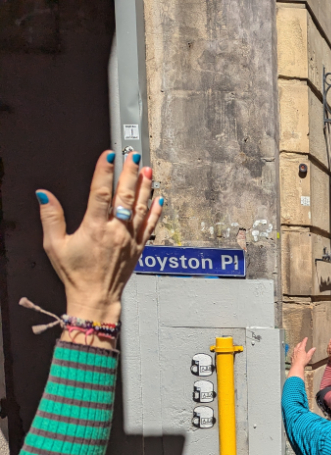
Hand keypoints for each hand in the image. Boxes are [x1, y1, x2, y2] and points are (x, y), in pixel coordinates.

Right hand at [37, 150, 163, 342]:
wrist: (96, 296)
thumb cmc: (75, 273)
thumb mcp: (55, 245)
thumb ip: (51, 218)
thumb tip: (44, 195)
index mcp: (94, 228)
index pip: (100, 194)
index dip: (104, 173)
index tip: (109, 156)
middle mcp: (115, 231)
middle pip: (125, 197)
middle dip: (130, 174)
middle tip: (134, 156)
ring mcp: (130, 239)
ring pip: (141, 208)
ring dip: (145, 188)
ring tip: (148, 170)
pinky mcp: (139, 247)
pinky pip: (150, 226)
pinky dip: (155, 211)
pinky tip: (159, 199)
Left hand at [288, 338, 315, 379]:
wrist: (297, 366)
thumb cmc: (302, 362)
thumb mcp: (308, 356)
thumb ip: (311, 352)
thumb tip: (314, 348)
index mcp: (301, 349)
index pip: (303, 342)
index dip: (305, 340)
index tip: (306, 338)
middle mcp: (296, 350)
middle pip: (298, 344)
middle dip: (301, 343)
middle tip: (302, 342)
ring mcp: (294, 353)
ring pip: (295, 348)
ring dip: (297, 346)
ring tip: (299, 346)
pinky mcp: (292, 357)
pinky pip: (293, 352)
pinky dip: (295, 351)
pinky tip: (296, 353)